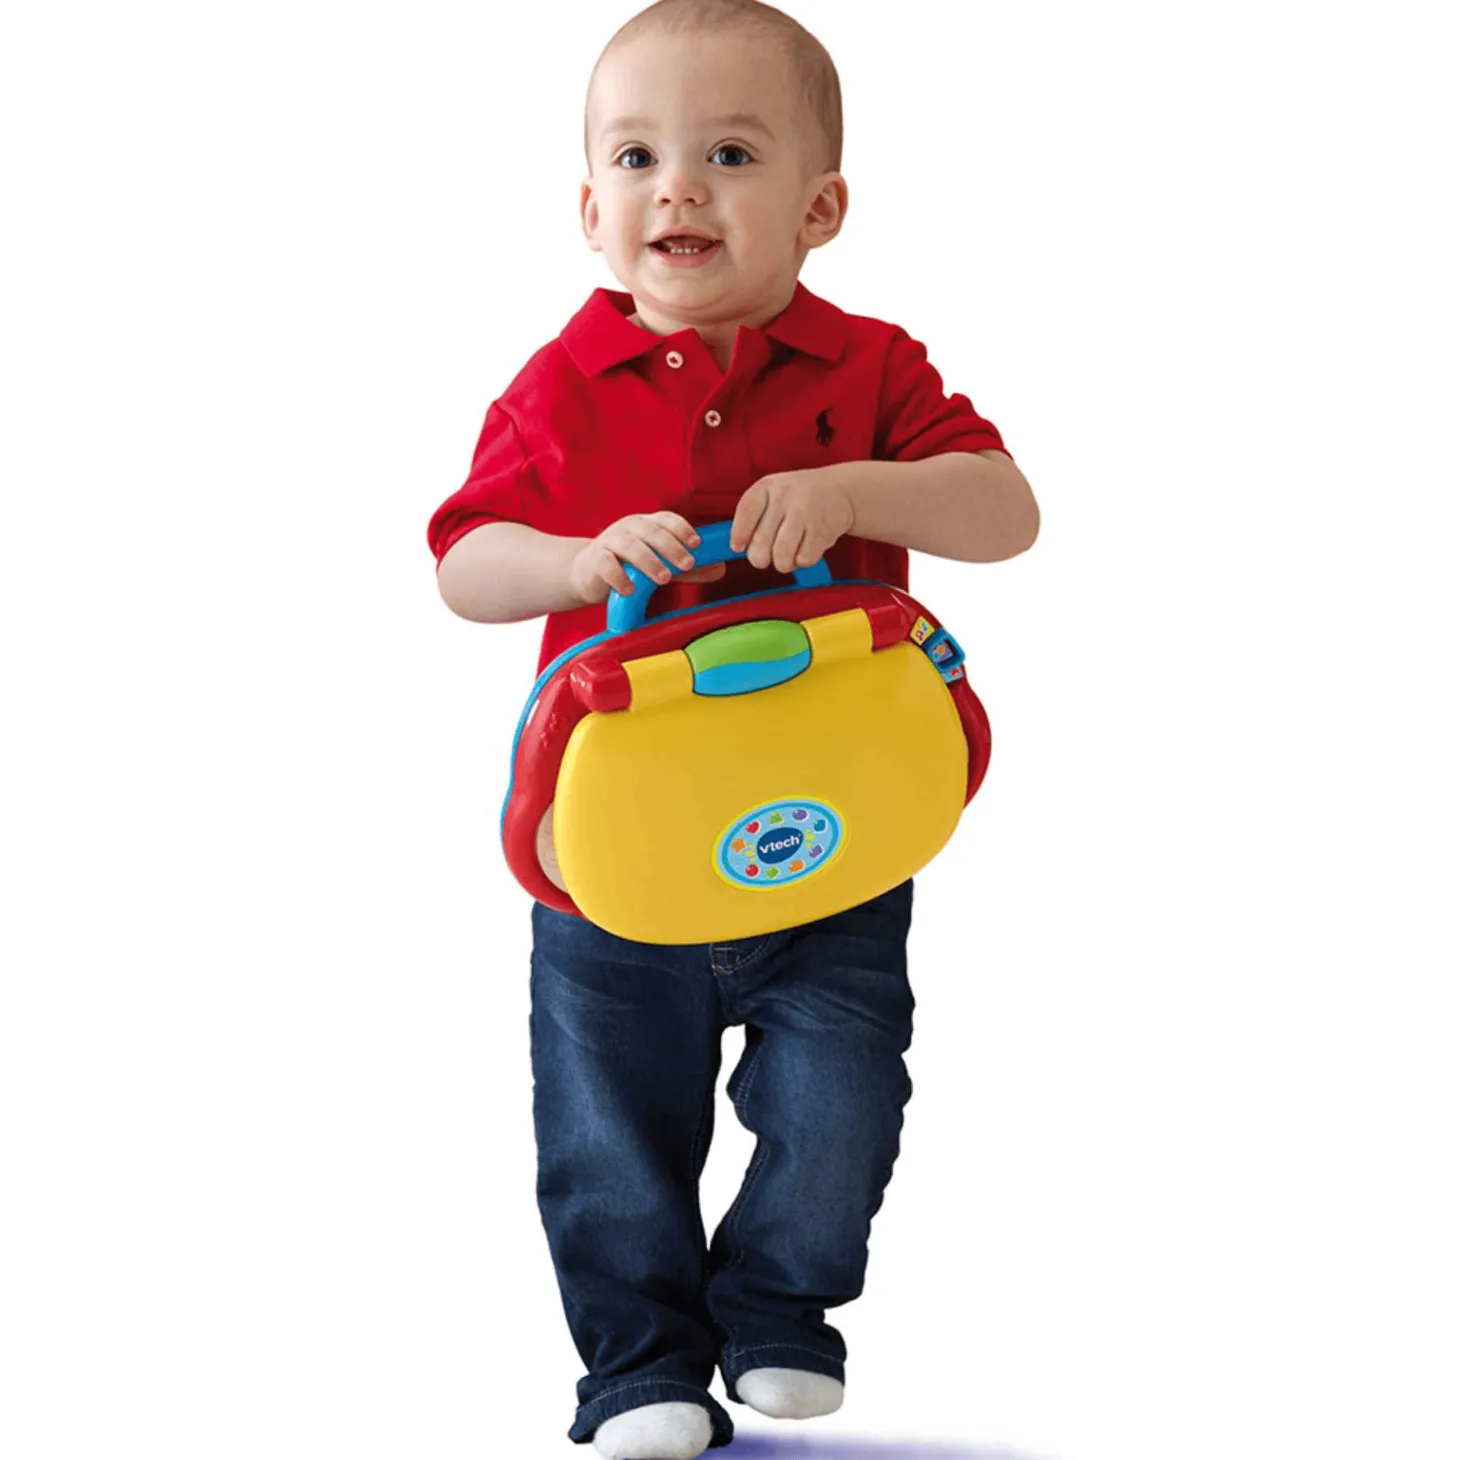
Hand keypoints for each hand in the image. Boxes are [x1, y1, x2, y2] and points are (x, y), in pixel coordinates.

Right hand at [569, 511, 727, 605]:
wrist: (588, 573)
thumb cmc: (629, 567)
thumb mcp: (660, 565)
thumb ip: (687, 569)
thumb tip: (721, 569)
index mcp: (647, 524)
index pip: (666, 519)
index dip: (682, 528)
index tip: (697, 543)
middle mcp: (629, 528)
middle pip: (651, 531)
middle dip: (671, 547)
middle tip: (687, 563)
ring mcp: (610, 541)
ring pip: (630, 545)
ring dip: (648, 561)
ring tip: (664, 579)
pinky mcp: (594, 559)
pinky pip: (606, 563)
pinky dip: (618, 576)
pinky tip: (630, 589)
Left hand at [729, 469, 854, 573]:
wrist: (840, 490)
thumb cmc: (798, 498)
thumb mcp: (773, 494)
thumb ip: (754, 516)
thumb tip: (738, 547)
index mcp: (768, 486)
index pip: (746, 511)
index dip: (739, 534)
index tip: (737, 548)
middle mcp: (785, 497)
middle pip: (761, 542)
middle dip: (760, 558)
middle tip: (767, 556)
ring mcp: (805, 513)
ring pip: (781, 556)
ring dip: (783, 563)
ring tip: (788, 555)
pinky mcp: (822, 530)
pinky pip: (803, 560)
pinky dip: (802, 561)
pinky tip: (805, 549)